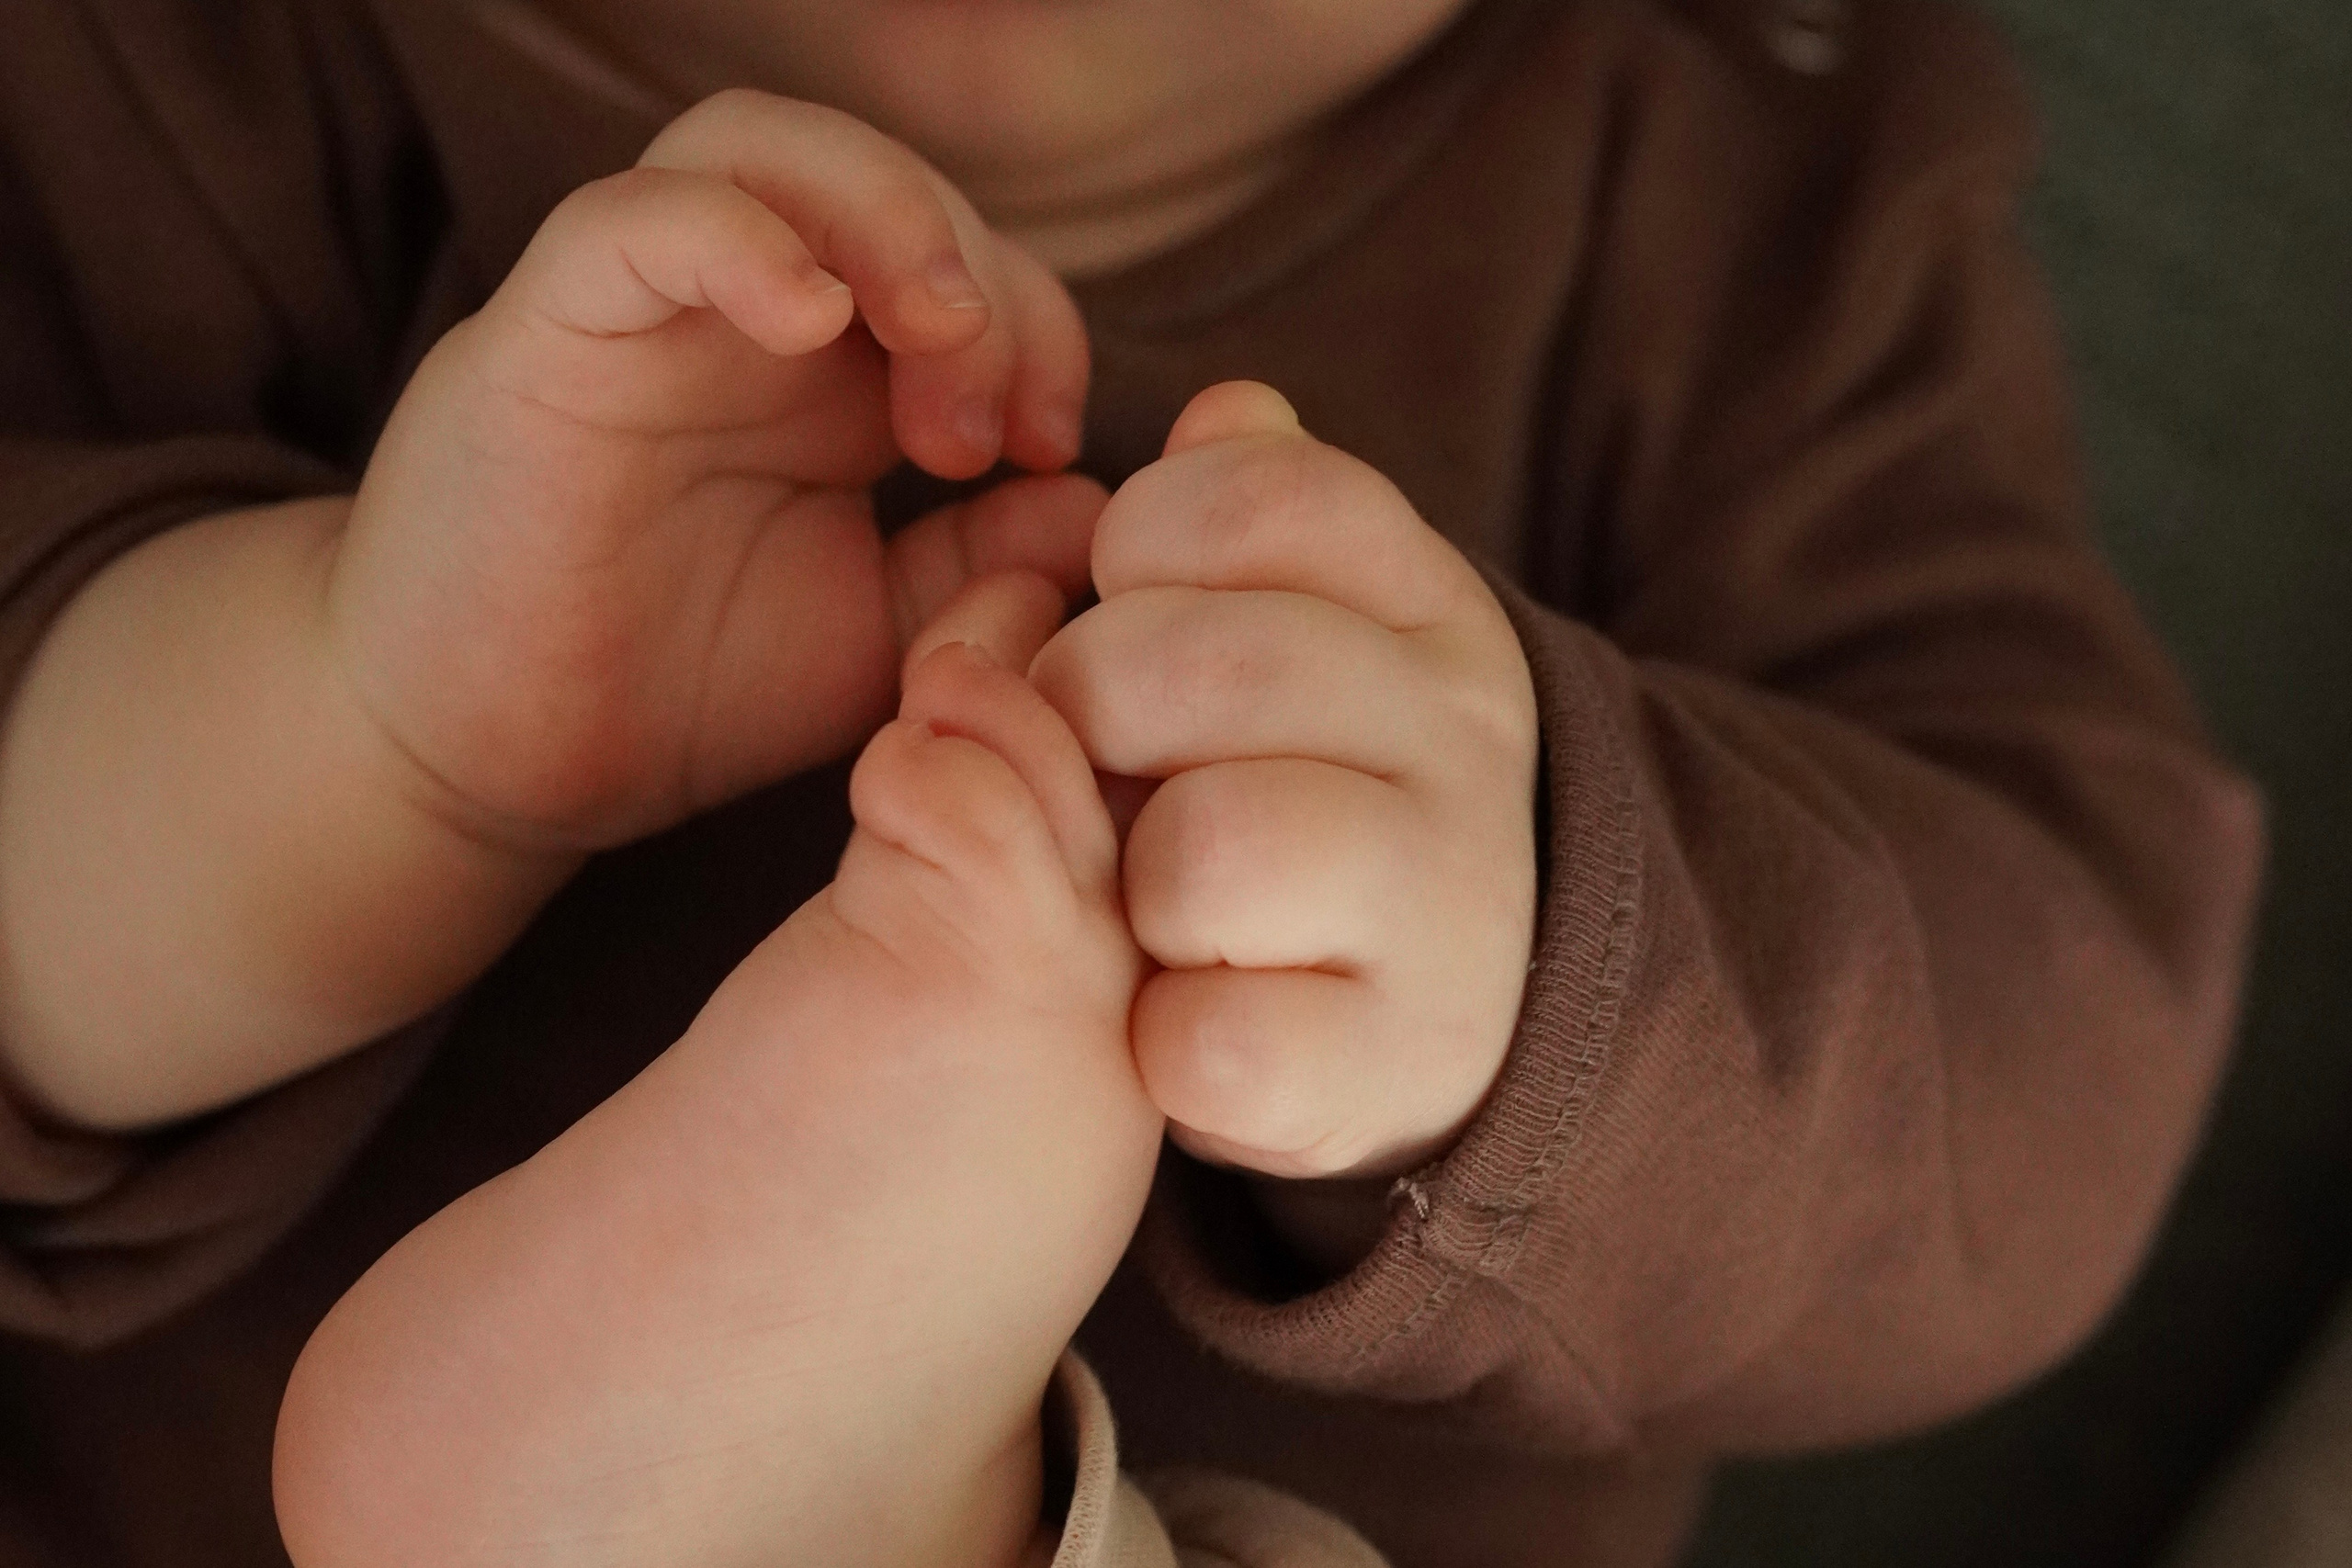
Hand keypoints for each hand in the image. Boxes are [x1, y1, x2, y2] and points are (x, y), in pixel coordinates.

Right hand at [324, 90, 1099, 853]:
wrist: (497, 763)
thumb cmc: (682, 690)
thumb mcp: (880, 632)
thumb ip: (985, 562)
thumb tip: (1095, 502)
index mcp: (830, 371)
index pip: (964, 265)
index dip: (1041, 328)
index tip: (1051, 452)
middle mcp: (741, 312)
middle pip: (883, 182)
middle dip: (979, 280)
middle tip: (988, 430)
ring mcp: (643, 307)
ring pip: (764, 145)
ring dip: (885, 218)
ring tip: (934, 335)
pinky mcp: (543, 331)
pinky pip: (636, 219)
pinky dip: (736, 237)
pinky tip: (813, 315)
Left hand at [1032, 382, 1538, 1178]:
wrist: (1418, 1017)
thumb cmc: (1308, 791)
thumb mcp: (1304, 633)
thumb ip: (1255, 516)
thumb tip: (1225, 410)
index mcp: (1432, 608)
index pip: (1251, 496)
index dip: (1139, 549)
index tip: (1134, 610)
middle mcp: (1469, 736)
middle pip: (1189, 663)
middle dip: (1092, 716)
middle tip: (1110, 773)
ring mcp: (1452, 906)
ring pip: (1203, 850)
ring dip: (1138, 888)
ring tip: (1167, 906)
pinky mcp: (1397, 1062)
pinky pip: (1206, 1038)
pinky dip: (1163, 1040)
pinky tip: (1192, 1017)